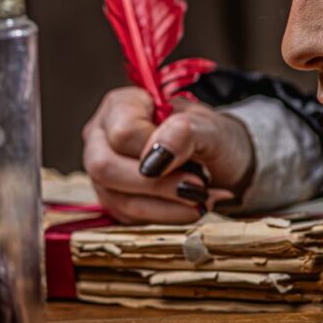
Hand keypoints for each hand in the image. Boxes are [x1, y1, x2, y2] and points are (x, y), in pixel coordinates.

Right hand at [80, 86, 255, 222]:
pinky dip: (166, 216)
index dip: (155, 151)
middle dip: (157, 187)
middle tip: (197, 188)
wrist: (220, 160)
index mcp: (120, 105)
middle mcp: (101, 136)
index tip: (190, 159)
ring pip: (117, 199)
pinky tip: (189, 206)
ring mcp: (102, 169)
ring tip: (200, 198)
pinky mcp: (112, 198)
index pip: (123, 133)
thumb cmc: (210, 136)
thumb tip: (156, 157)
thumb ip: (183, 133)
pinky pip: (128, 217)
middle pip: (105, 168)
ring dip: (167, 207)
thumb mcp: (208, 127)